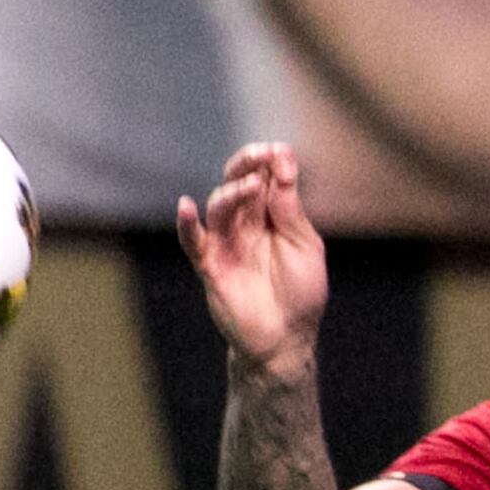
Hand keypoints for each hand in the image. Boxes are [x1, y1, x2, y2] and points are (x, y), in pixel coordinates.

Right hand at [179, 143, 327, 372]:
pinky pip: (193, 241)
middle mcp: (245, 224)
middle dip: (246, 165)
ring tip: (251, 187)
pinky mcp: (210, 265)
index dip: (268, 160)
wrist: (287, 338)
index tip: (277, 151)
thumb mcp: (303, 244)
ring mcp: (226, 243)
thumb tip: (283, 159)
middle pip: (237, 182)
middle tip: (259, 156)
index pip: (264, 176)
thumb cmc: (300, 292)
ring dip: (233, 192)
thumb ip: (289, 206)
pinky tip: (186, 207)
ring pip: (219, 206)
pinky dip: (187, 224)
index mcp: (270, 215)